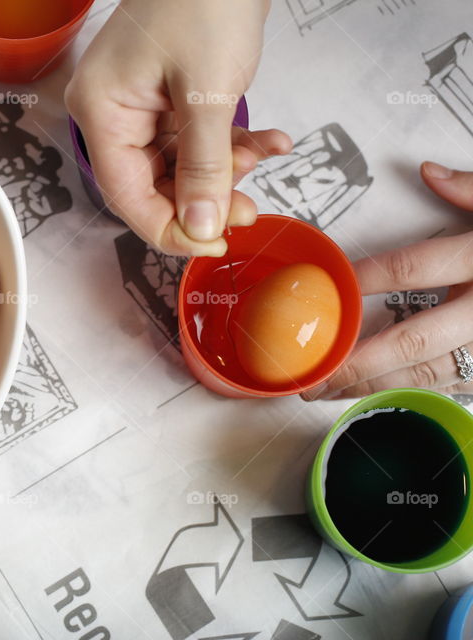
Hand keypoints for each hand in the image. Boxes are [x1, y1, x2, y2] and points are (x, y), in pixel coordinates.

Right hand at [65, 0, 291, 256]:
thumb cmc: (204, 0)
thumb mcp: (208, 92)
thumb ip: (205, 166)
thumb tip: (199, 227)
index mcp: (102, 113)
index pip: (127, 196)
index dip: (170, 229)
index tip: (214, 243)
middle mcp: (112, 114)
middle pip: (152, 185)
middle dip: (205, 199)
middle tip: (250, 209)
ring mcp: (139, 106)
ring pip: (179, 166)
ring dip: (225, 171)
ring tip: (262, 160)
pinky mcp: (167, 97)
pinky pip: (194, 139)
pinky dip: (231, 145)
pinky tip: (268, 141)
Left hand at [303, 162, 472, 399]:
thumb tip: (427, 171)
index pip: (413, 269)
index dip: (363, 280)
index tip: (323, 288)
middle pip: (414, 339)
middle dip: (358, 359)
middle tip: (311, 369)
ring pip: (428, 373)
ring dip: (374, 384)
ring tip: (326, 389)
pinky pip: (451, 383)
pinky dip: (408, 390)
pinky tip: (373, 391)